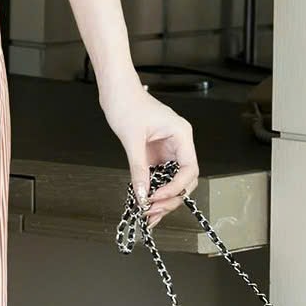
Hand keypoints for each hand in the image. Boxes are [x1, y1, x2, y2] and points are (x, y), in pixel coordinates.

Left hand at [101, 76, 199, 230]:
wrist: (116, 91)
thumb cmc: (127, 103)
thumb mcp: (132, 139)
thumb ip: (138, 168)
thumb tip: (142, 193)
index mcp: (182, 135)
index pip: (189, 169)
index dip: (176, 187)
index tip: (158, 197)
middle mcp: (178, 144)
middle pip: (184, 180)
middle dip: (170, 198)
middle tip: (153, 210)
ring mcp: (168, 151)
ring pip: (172, 182)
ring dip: (163, 199)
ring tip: (149, 213)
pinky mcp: (156, 155)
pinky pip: (159, 178)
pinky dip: (153, 191)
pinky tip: (145, 203)